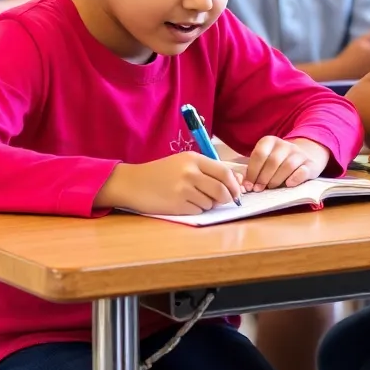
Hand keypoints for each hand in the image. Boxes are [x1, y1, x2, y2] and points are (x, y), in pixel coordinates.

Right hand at [94, 153, 242, 214]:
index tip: (236, 192)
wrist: (133, 183)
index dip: (234, 184)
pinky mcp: (178, 205)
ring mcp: (184, 189)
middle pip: (222, 190)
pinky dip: (196, 210)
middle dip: (226, 198)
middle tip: (222, 201)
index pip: (224, 171)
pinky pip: (198, 211)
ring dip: (208, 204)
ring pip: (211, 203)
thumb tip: (235, 182)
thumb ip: (206, 170)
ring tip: (193, 199)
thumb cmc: (159, 173)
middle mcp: (190, 172)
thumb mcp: (182, 163)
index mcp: (193, 158)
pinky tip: (184, 204)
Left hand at [244, 137, 329, 191]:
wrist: (307, 155)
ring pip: (287, 166)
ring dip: (276, 179)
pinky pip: (303, 171)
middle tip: (258, 189)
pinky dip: (295, 178)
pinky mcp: (311, 164)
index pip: (259, 154)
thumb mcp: (266, 159)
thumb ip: (256, 168)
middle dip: (263, 177)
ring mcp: (299, 154)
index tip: (249, 185)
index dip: (252, 171)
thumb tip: (245, 184)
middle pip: (272, 161)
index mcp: (270, 141)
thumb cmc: (280, 161)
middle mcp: (285, 145)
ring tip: (270, 187)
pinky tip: (288, 184)